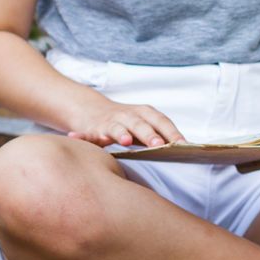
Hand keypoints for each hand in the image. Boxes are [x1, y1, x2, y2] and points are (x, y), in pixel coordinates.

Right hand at [67, 99, 184, 149]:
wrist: (92, 111)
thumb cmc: (126, 123)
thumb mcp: (143, 125)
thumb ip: (159, 134)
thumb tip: (185, 148)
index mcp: (144, 113)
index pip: (161, 121)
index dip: (172, 132)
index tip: (183, 144)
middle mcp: (127, 116)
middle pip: (140, 124)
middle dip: (149, 134)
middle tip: (158, 144)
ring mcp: (109, 122)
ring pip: (116, 128)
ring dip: (120, 133)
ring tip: (125, 141)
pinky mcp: (91, 130)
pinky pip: (85, 135)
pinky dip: (81, 137)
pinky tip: (74, 138)